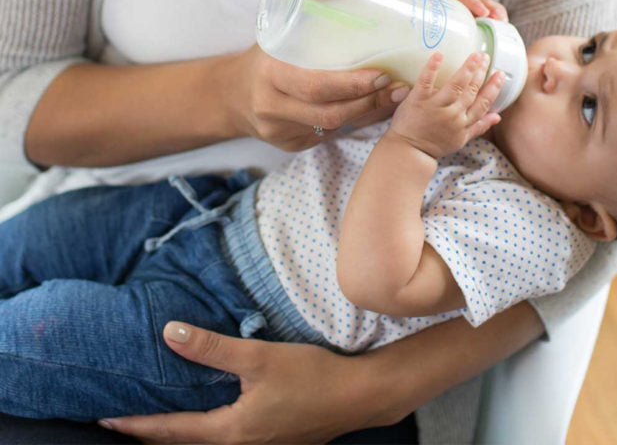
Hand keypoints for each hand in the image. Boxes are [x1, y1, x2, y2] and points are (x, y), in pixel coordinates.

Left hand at [101, 322, 383, 444]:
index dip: (136, 424)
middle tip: (123, 419)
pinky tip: (211, 411)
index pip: (170, 430)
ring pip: (206, 442)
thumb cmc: (312, 377)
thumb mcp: (259, 358)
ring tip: (159, 416)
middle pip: (184, 442)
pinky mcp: (274, 439)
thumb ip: (212, 348)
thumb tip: (168, 333)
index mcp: (230, 432)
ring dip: (180, 431)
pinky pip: (227, 437)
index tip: (105, 419)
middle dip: (152, 432)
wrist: (359, 396)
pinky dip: (206, 427)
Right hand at [219, 45, 403, 150]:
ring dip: (365, 113)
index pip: (316, 86)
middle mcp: (272, 107)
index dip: (353, 84)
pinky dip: (349, 123)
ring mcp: (279, 131)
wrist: (231, 94)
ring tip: (390, 97)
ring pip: (332, 128)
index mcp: (270, 73)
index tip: (383, 74)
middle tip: (397, 88)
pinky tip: (366, 110)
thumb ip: (309, 14)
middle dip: (369, 102)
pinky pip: (326, 137)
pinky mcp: (288, 145)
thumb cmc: (265, 58)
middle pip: (330, 114)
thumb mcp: (279, 33)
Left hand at [389, 51, 503, 158]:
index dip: (493, 88)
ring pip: (455, 85)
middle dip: (480, 73)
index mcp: (464, 123)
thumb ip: (479, 126)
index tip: (501, 74)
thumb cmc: (435, 145)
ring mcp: (435, 106)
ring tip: (474, 56)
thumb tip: (498, 117)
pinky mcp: (418, 100)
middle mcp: (453, 114)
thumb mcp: (461, 139)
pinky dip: (432, 68)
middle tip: (485, 56)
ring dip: (467, 69)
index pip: (483, 103)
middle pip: (471, 90)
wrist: (409, 151)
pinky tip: (439, 55)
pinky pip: (426, 82)